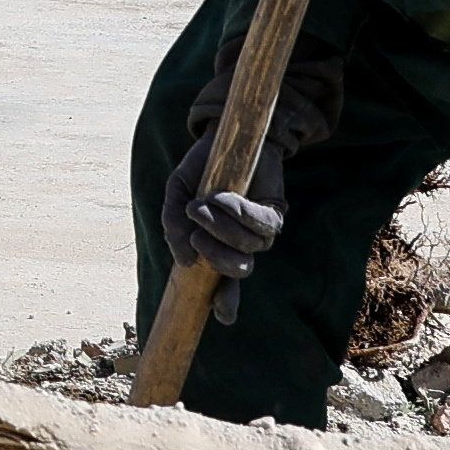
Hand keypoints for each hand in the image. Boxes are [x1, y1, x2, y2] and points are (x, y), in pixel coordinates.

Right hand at [158, 56, 340, 324]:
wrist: (226, 133)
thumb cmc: (202, 167)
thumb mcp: (176, 193)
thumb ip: (172, 226)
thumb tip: (182, 261)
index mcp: (217, 246)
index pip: (225, 285)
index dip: (226, 303)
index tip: (222, 316)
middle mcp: (242, 244)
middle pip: (238, 272)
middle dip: (215, 258)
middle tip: (196, 233)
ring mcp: (261, 230)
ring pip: (249, 248)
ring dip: (222, 228)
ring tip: (203, 203)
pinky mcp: (276, 211)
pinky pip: (263, 225)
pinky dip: (239, 213)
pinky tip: (223, 196)